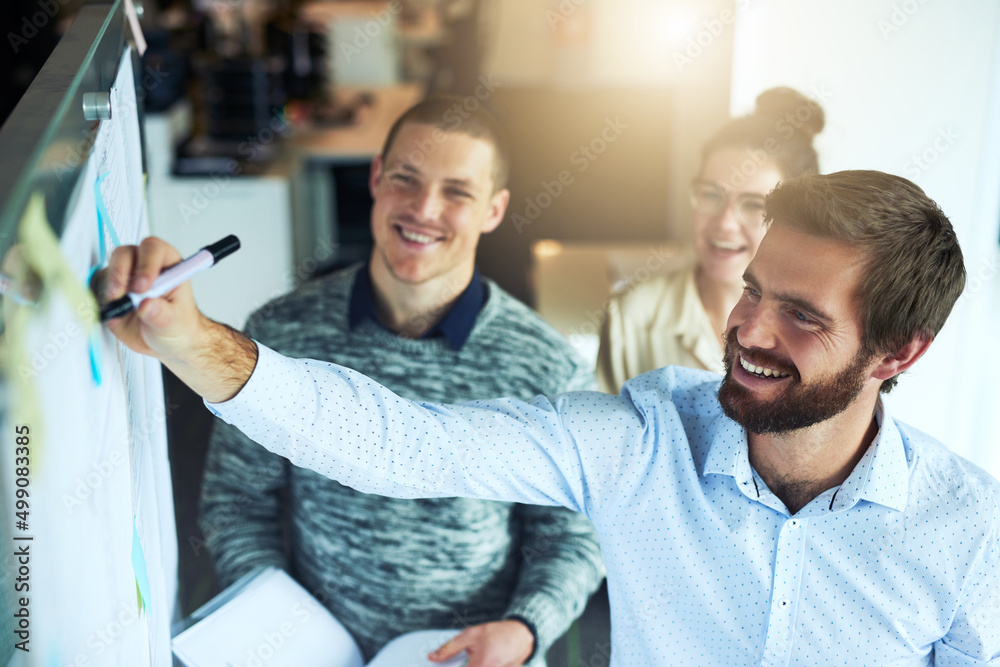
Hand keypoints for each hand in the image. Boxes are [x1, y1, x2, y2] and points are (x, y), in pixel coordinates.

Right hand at [94, 237, 256, 402]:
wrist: (172, 344)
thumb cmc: (182, 330)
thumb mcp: (177, 325)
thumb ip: (164, 315)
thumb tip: (148, 306)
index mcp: (168, 263)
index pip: (153, 249)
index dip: (147, 263)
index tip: (145, 286)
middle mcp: (144, 266)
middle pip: (124, 254)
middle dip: (121, 271)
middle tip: (123, 294)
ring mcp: (125, 278)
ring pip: (107, 270)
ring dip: (107, 285)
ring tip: (115, 306)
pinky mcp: (110, 294)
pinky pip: (97, 291)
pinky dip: (97, 300)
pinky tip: (106, 313)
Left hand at [429, 620, 534, 666]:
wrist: (521, 635)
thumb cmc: (497, 634)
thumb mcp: (470, 635)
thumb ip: (450, 648)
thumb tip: (433, 657)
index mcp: (480, 666)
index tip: (441, 665)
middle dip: (465, 664)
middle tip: (469, 657)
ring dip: (473, 665)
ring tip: (480, 657)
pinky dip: (483, 665)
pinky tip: (487, 659)